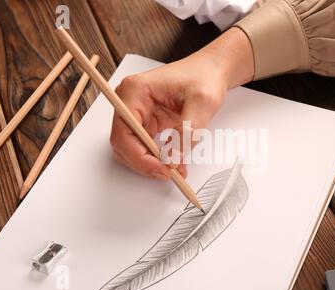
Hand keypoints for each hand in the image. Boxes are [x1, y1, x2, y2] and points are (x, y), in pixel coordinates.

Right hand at [110, 27, 253, 179]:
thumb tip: (174, 160)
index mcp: (135, 91)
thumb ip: (187, 132)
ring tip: (175, 170)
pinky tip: (174, 163)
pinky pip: (145, 146)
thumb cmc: (205, 77)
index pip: (124, 133)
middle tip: (169, 174)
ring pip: (132, 149)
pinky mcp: (147, 122)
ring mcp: (137, 112)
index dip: (139, 157)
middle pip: (123, 144)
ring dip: (150, 163)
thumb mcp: (202, 103)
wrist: (211, 71)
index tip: (161, 170)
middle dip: (145, 163)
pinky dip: (157, 159)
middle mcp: (130, 102)